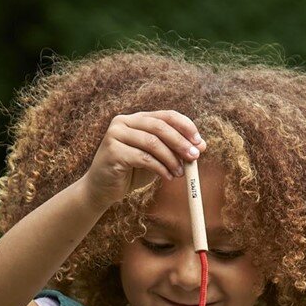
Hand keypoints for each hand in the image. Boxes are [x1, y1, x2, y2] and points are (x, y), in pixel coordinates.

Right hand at [79, 110, 206, 207]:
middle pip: (159, 127)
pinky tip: (168, 177)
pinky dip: (160, 168)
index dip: (185, 126)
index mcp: (136, 119)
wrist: (103, 190)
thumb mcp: (157, 159)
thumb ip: (175, 150)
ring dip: (171, 158)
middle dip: (180, 142)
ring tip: (181, 173)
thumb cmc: (131, 172)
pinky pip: (143, 158)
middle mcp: (124, 122)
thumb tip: (202, 145)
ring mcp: (115, 135)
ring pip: (152, 143)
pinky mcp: (112, 151)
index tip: (199, 141)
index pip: (165, 115)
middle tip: (195, 157)